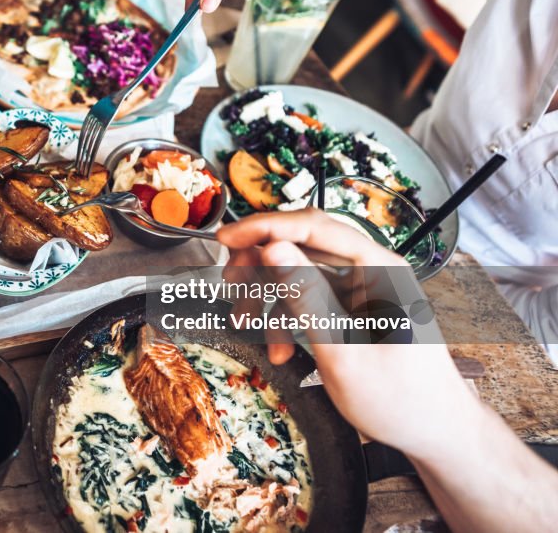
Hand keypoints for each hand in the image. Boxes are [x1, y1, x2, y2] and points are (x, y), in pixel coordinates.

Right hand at [217, 209, 476, 456]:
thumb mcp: (344, 350)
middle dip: (261, 263)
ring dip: (268, 297)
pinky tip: (280, 351)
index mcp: (381, 268)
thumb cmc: (402, 399)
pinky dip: (286, 320)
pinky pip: (308, 299)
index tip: (225, 237)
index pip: (315, 226)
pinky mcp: (351, 309)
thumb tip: (272, 249)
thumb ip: (306, 295)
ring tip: (246, 324)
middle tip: (229, 282)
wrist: (435, 433)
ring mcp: (360, 289)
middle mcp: (371, 269)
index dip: (265, 227)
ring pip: (299, 273)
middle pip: (303, 244)